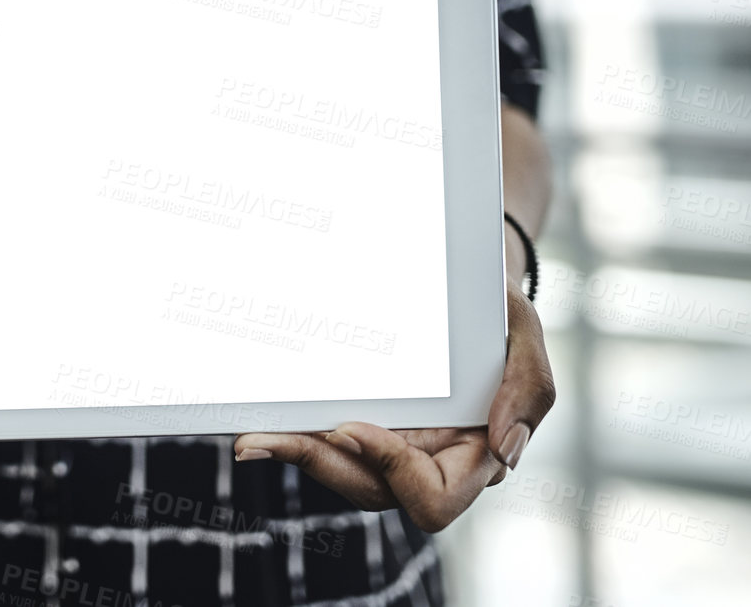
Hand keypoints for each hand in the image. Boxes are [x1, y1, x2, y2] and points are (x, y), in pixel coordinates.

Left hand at [230, 280, 554, 531]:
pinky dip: (294, 436)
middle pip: (372, 490)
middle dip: (318, 466)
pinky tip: (258, 425)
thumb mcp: (524, 332)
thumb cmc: (493, 311)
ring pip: (343, 473)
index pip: (433, 495)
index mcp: (474, 453)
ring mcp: (393, 446)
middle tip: (264, 439)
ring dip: (295, 456)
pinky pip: (329, 445)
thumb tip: (504, 450)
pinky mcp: (364, 423)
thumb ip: (529, 389)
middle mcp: (429, 459)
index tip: (350, 426)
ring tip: (251, 437)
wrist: (461, 284)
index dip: (391, 469)